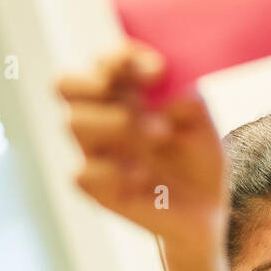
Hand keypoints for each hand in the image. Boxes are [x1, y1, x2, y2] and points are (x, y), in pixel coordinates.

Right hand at [57, 41, 226, 253]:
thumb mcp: (202, 126)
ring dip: (116, 123)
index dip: (121, 57)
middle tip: (135, 96)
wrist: (206, 212)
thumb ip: (188, 102)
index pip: (103, 62)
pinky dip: (114, 171)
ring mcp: (96, 153)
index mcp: (122, 94)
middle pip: (64, 84)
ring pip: (72, 122)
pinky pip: (81, 173)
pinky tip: (144, 177)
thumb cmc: (199, 160)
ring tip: (161, 134)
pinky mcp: (98, 190)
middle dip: (95, 82)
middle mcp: (101, 118)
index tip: (159, 69)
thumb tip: (170, 89)